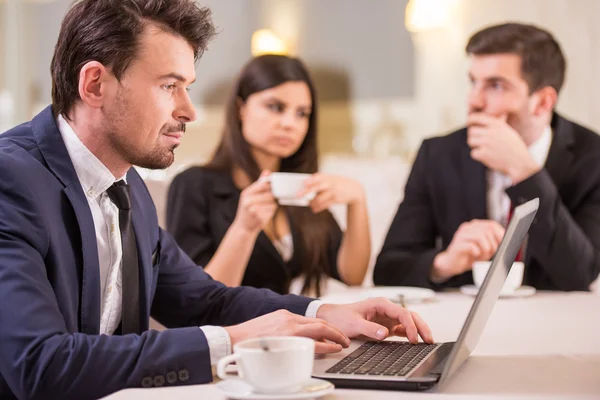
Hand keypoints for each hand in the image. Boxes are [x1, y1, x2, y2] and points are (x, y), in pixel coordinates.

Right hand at [225, 310, 351, 353]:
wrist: (231, 340)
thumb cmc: (246, 339)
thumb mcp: (267, 328)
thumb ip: (282, 331)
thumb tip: (294, 341)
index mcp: (283, 316)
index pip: (310, 321)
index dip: (324, 328)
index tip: (332, 334)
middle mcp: (288, 319)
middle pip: (319, 323)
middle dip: (335, 331)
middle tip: (344, 338)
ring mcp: (288, 329)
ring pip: (319, 329)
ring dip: (334, 337)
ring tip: (343, 343)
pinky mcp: (287, 339)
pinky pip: (312, 342)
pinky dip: (325, 345)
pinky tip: (333, 348)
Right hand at [232, 171, 276, 234]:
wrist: (243, 227)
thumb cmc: (248, 209)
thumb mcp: (250, 195)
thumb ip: (259, 184)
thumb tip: (267, 171)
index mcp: (246, 192)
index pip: (263, 184)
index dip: (270, 186)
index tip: (272, 189)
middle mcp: (248, 200)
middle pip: (270, 194)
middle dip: (272, 198)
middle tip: (267, 202)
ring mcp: (253, 210)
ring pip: (273, 203)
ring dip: (272, 206)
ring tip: (264, 209)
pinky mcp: (259, 218)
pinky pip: (272, 211)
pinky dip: (271, 213)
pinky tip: (264, 215)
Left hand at [298, 173, 364, 213]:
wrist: (354, 188)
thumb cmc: (337, 183)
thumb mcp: (331, 178)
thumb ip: (319, 181)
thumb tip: (305, 187)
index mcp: (327, 177)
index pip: (318, 177)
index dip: (311, 180)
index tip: (304, 183)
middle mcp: (330, 183)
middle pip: (317, 187)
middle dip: (306, 191)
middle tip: (297, 195)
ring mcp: (333, 192)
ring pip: (319, 199)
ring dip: (312, 203)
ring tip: (310, 205)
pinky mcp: (336, 199)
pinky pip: (324, 205)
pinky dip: (317, 208)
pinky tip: (314, 209)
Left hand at [316, 298, 433, 343]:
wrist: (331, 318)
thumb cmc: (341, 317)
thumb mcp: (353, 324)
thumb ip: (369, 329)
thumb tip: (385, 334)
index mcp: (381, 304)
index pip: (402, 313)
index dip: (411, 325)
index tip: (413, 338)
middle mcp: (386, 309)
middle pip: (410, 316)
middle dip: (421, 326)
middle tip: (429, 340)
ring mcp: (387, 318)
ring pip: (409, 322)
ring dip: (418, 330)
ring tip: (427, 342)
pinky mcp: (386, 326)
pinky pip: (402, 329)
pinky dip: (410, 335)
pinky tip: (416, 342)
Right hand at [432, 219, 504, 279]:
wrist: (452, 264)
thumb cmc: (469, 255)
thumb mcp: (484, 247)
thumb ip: (493, 242)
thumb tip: (505, 241)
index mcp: (474, 226)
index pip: (491, 224)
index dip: (500, 234)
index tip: (503, 243)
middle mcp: (467, 228)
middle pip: (487, 231)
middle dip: (493, 244)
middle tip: (490, 253)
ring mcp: (461, 236)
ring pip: (480, 237)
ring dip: (485, 250)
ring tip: (482, 256)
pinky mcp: (457, 245)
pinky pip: (472, 247)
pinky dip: (477, 253)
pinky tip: (474, 257)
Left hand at [467, 113, 540, 183]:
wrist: (519, 161)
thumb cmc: (514, 146)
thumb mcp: (508, 130)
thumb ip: (498, 123)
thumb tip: (494, 115)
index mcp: (497, 124)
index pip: (476, 117)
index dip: (470, 120)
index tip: (469, 123)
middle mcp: (491, 132)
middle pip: (471, 130)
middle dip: (474, 136)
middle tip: (480, 141)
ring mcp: (487, 143)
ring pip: (470, 141)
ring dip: (475, 145)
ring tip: (484, 148)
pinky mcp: (484, 154)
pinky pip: (473, 153)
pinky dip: (478, 155)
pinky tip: (487, 156)